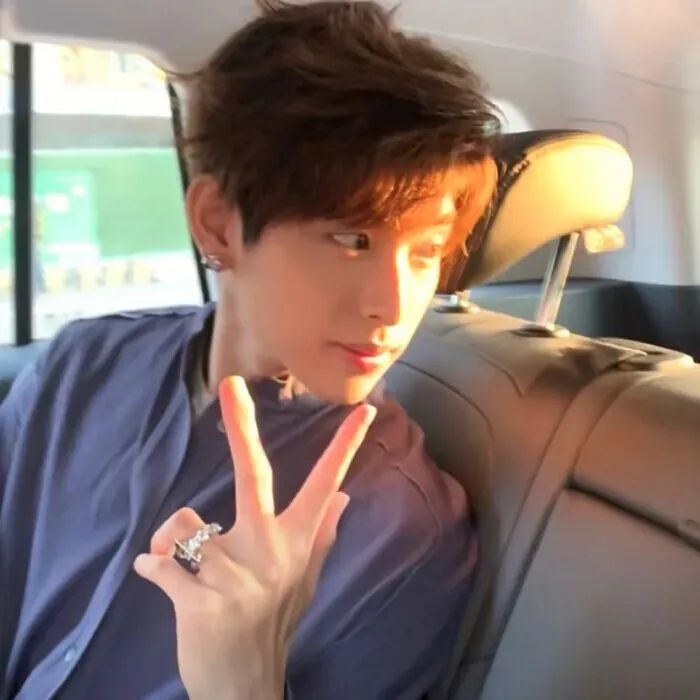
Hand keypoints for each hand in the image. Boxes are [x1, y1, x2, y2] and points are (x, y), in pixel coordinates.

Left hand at [134, 376, 375, 699]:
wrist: (245, 684)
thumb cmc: (274, 623)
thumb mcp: (305, 580)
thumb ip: (321, 535)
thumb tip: (343, 499)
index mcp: (296, 541)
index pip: (326, 482)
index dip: (346, 446)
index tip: (363, 410)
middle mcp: (271, 551)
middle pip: (254, 476)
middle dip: (242, 426)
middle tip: (232, 384)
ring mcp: (238, 577)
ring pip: (184, 526)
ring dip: (175, 543)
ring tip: (187, 569)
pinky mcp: (202, 602)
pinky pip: (162, 562)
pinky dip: (153, 567)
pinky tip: (160, 579)